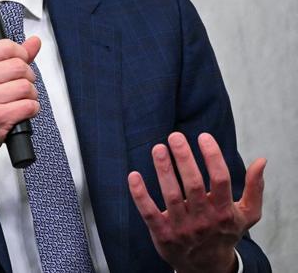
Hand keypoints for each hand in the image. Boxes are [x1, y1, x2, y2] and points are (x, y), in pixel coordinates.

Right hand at [0, 36, 40, 180]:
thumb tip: (34, 42)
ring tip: (18, 102)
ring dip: (30, 96)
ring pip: (26, 87)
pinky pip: (29, 106)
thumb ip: (8, 59)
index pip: (6, 46)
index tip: (21, 64)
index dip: (21, 55)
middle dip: (28, 78)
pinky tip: (19, 113)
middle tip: (20, 87)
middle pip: (20, 66)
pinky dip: (31, 110)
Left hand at [128, 132, 265, 272]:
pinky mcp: (162, 234)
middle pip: (193, 184)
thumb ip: (255, 188)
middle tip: (175, 136)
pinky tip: (133, 175)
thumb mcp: (246, 215)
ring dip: (163, 170)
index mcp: (224, 211)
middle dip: (184, 158)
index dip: (212, 156)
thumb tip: (261, 160)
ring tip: (158, 148)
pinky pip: (149, 212)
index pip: (220, 179)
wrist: (207, 267)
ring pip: (171, 195)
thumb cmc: (225, 232)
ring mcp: (182, 228)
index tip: (203, 136)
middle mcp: (204, 220)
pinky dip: (140, 194)